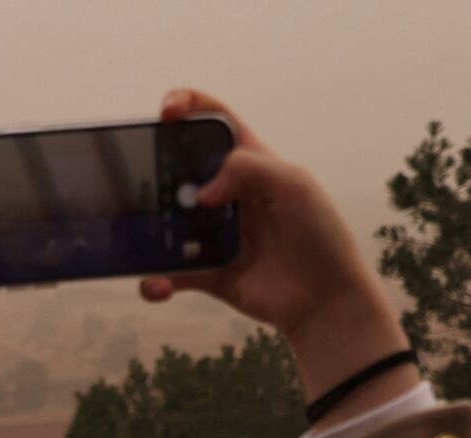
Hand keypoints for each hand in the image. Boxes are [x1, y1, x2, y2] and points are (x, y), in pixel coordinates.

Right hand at [138, 88, 417, 417]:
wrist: (325, 299)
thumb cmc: (319, 235)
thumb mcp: (293, 184)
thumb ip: (248, 168)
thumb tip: (200, 193)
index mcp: (250, 163)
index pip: (214, 121)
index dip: (188, 106)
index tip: (167, 113)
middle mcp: (227, 194)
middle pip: (179, 170)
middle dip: (155, 169)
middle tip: (145, 182)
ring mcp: (213, 233)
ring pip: (167, 223)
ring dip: (149, 230)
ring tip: (144, 238)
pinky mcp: (206, 273)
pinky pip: (169, 274)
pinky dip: (155, 280)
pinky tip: (156, 284)